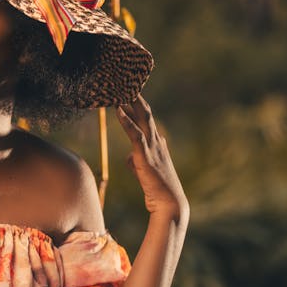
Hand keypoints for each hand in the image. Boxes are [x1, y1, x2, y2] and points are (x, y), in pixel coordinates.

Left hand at [116, 97, 188, 223]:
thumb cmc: (157, 190)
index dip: (139, 107)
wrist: (169, 203)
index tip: (131, 95)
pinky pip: (134, 133)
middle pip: (146, 114)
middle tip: (127, 82)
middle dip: (136, 98)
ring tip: (121, 89)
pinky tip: (117, 110)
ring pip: (142, 118)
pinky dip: (125, 120)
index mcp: (158, 145)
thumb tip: (129, 156)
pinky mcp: (145, 155)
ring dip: (131, 103)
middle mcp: (157, 142)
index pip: (147, 121)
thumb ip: (137, 161)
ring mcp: (152, 147)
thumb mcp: (144, 173)